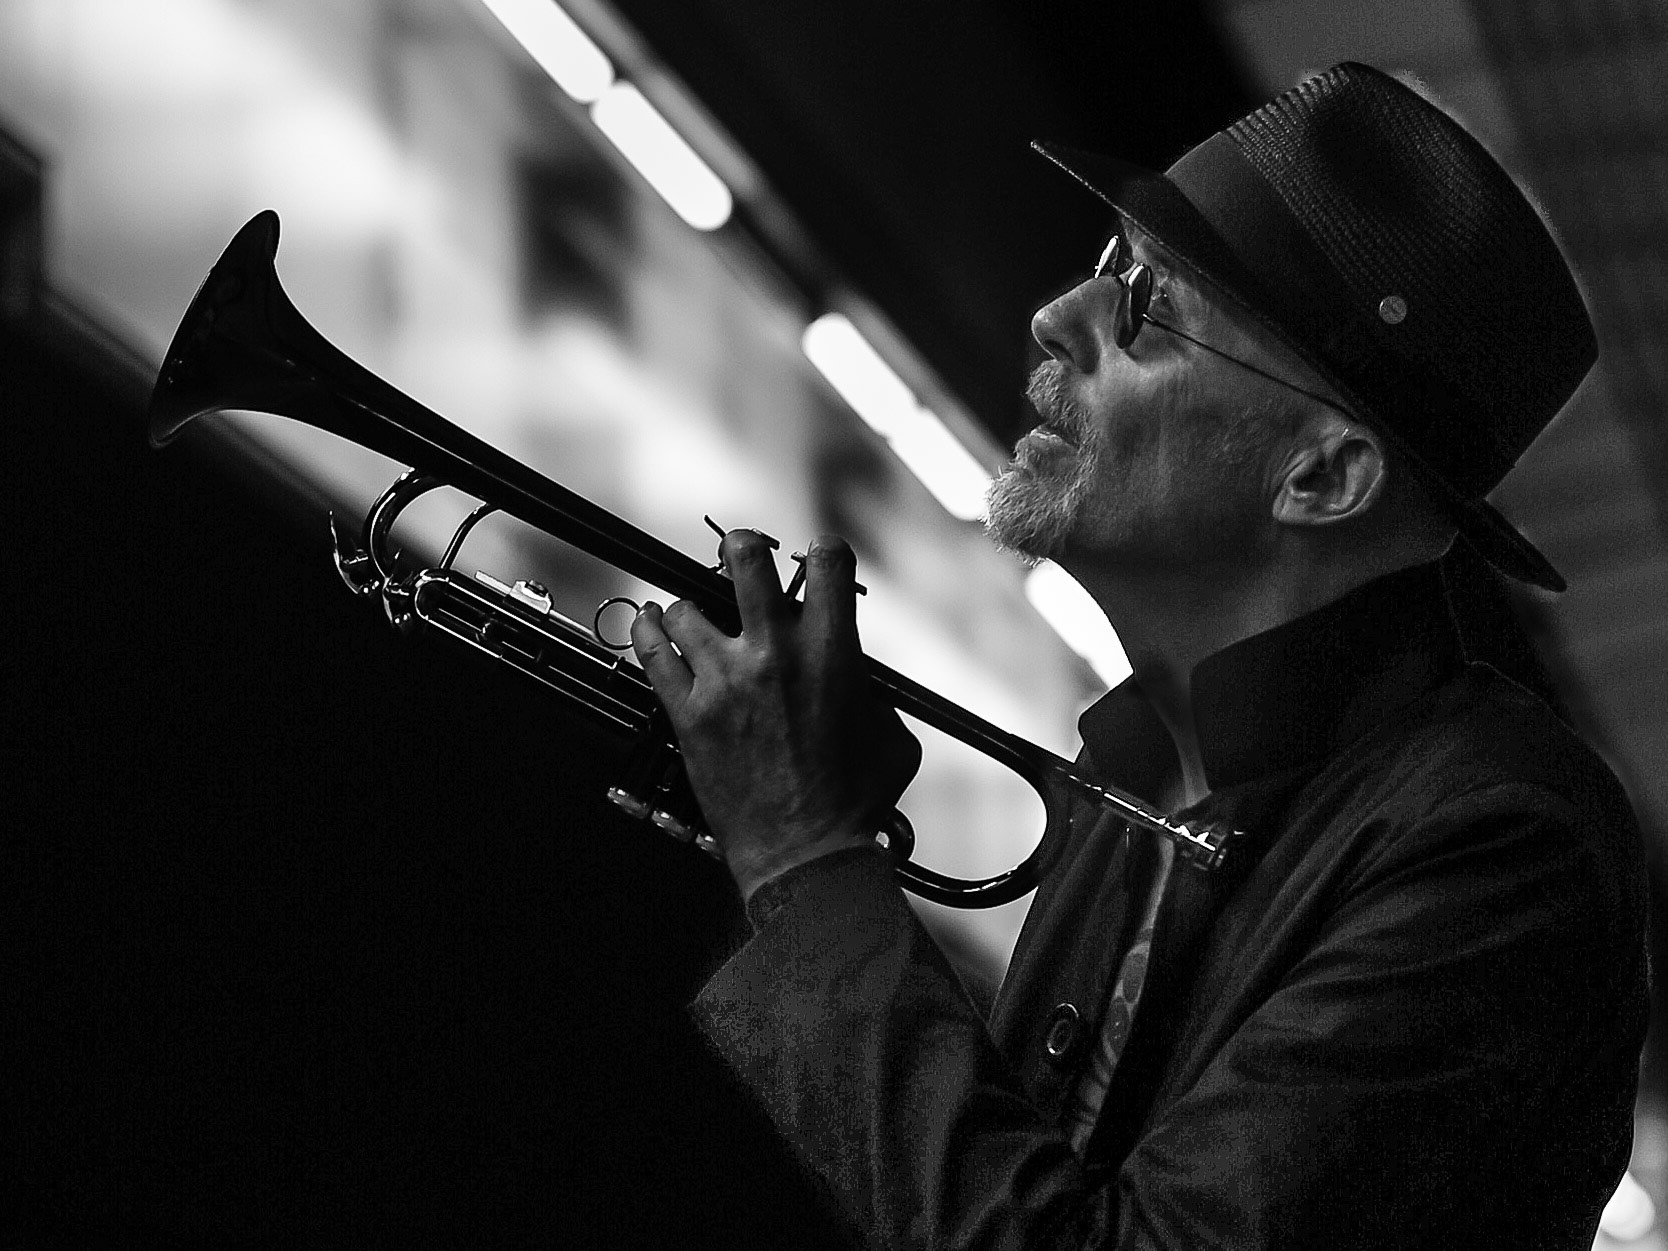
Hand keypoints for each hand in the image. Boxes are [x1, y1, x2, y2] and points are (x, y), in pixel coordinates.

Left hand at [629, 531, 920, 900]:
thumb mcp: (893, 739)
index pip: (827, 563)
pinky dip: (648, 631)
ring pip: (688, 608)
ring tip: (694, 620)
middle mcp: (775, 655)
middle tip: (741, 554)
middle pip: (747, 559)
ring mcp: (725, 682)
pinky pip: (652, 653)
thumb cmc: (854, 804)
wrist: (807, 856)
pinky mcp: (689, 714)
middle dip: (743, 547)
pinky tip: (650, 623)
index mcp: (832, 654)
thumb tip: (860, 683)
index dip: (822, 552)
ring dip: (692, 610)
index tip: (814, 561)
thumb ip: (876, 697)